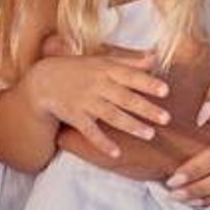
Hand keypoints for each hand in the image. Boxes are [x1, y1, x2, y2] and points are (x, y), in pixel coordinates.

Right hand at [30, 50, 169, 160]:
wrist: (43, 80)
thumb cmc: (78, 69)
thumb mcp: (102, 60)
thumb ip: (129, 61)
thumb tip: (155, 57)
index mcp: (106, 70)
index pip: (130, 76)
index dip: (147, 83)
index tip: (165, 90)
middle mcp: (97, 85)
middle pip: (125, 98)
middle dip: (145, 108)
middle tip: (166, 118)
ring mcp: (85, 102)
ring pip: (111, 115)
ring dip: (131, 125)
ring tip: (149, 135)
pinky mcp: (75, 117)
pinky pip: (90, 132)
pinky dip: (102, 143)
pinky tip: (116, 153)